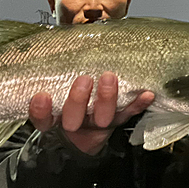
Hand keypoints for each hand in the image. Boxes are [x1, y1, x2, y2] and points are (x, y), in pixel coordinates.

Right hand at [29, 72, 154, 154]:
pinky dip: (138, 104)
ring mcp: (96, 123)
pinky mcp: (116, 121)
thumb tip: (47, 47)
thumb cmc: (62, 106)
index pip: (43, 119)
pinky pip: (127, 114)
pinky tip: (147, 94)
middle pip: (73, 116)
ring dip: (107, 98)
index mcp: (53, 120)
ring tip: (110, 78)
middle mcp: (74, 123)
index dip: (41, 111)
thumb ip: (49, 84)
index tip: (40, 96)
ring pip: (101, 116)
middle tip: (83, 80)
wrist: (81, 140)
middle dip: (78, 99)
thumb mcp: (51, 99)